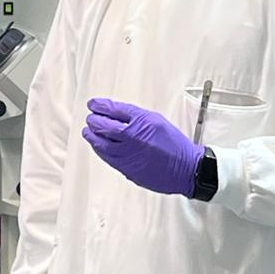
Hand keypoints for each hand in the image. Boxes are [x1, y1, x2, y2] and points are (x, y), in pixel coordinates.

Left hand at [82, 98, 203, 196]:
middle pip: (105, 126)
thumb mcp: (158, 121)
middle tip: (90, 118)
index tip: (93, 104)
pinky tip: (97, 146)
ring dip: (93, 136)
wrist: (186, 168)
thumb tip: (116, 115)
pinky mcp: (128, 168)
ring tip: (88, 131)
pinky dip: (100, 150)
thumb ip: (137, 117)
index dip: (101, 106)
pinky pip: (108, 158)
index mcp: (143, 121)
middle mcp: (134, 136)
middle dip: (94, 120)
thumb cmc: (175, 145)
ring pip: (102, 144)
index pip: (115, 110)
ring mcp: (130, 154)